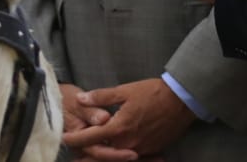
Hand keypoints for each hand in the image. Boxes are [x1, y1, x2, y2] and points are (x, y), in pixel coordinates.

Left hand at [61, 77, 193, 159]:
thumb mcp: (125, 90)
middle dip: (87, 152)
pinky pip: (132, 157)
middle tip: (76, 153)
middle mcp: (127, 143)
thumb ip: (101, 96)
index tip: (64, 139)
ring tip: (93, 152)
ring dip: (104, 154)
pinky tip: (118, 151)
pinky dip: (122, 155)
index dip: (75, 139)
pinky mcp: (150, 151)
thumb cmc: (153, 93)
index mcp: (119, 127)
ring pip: (117, 157)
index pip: (90, 137)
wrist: (182, 101)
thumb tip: (81, 99)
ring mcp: (140, 149)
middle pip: (101, 153)